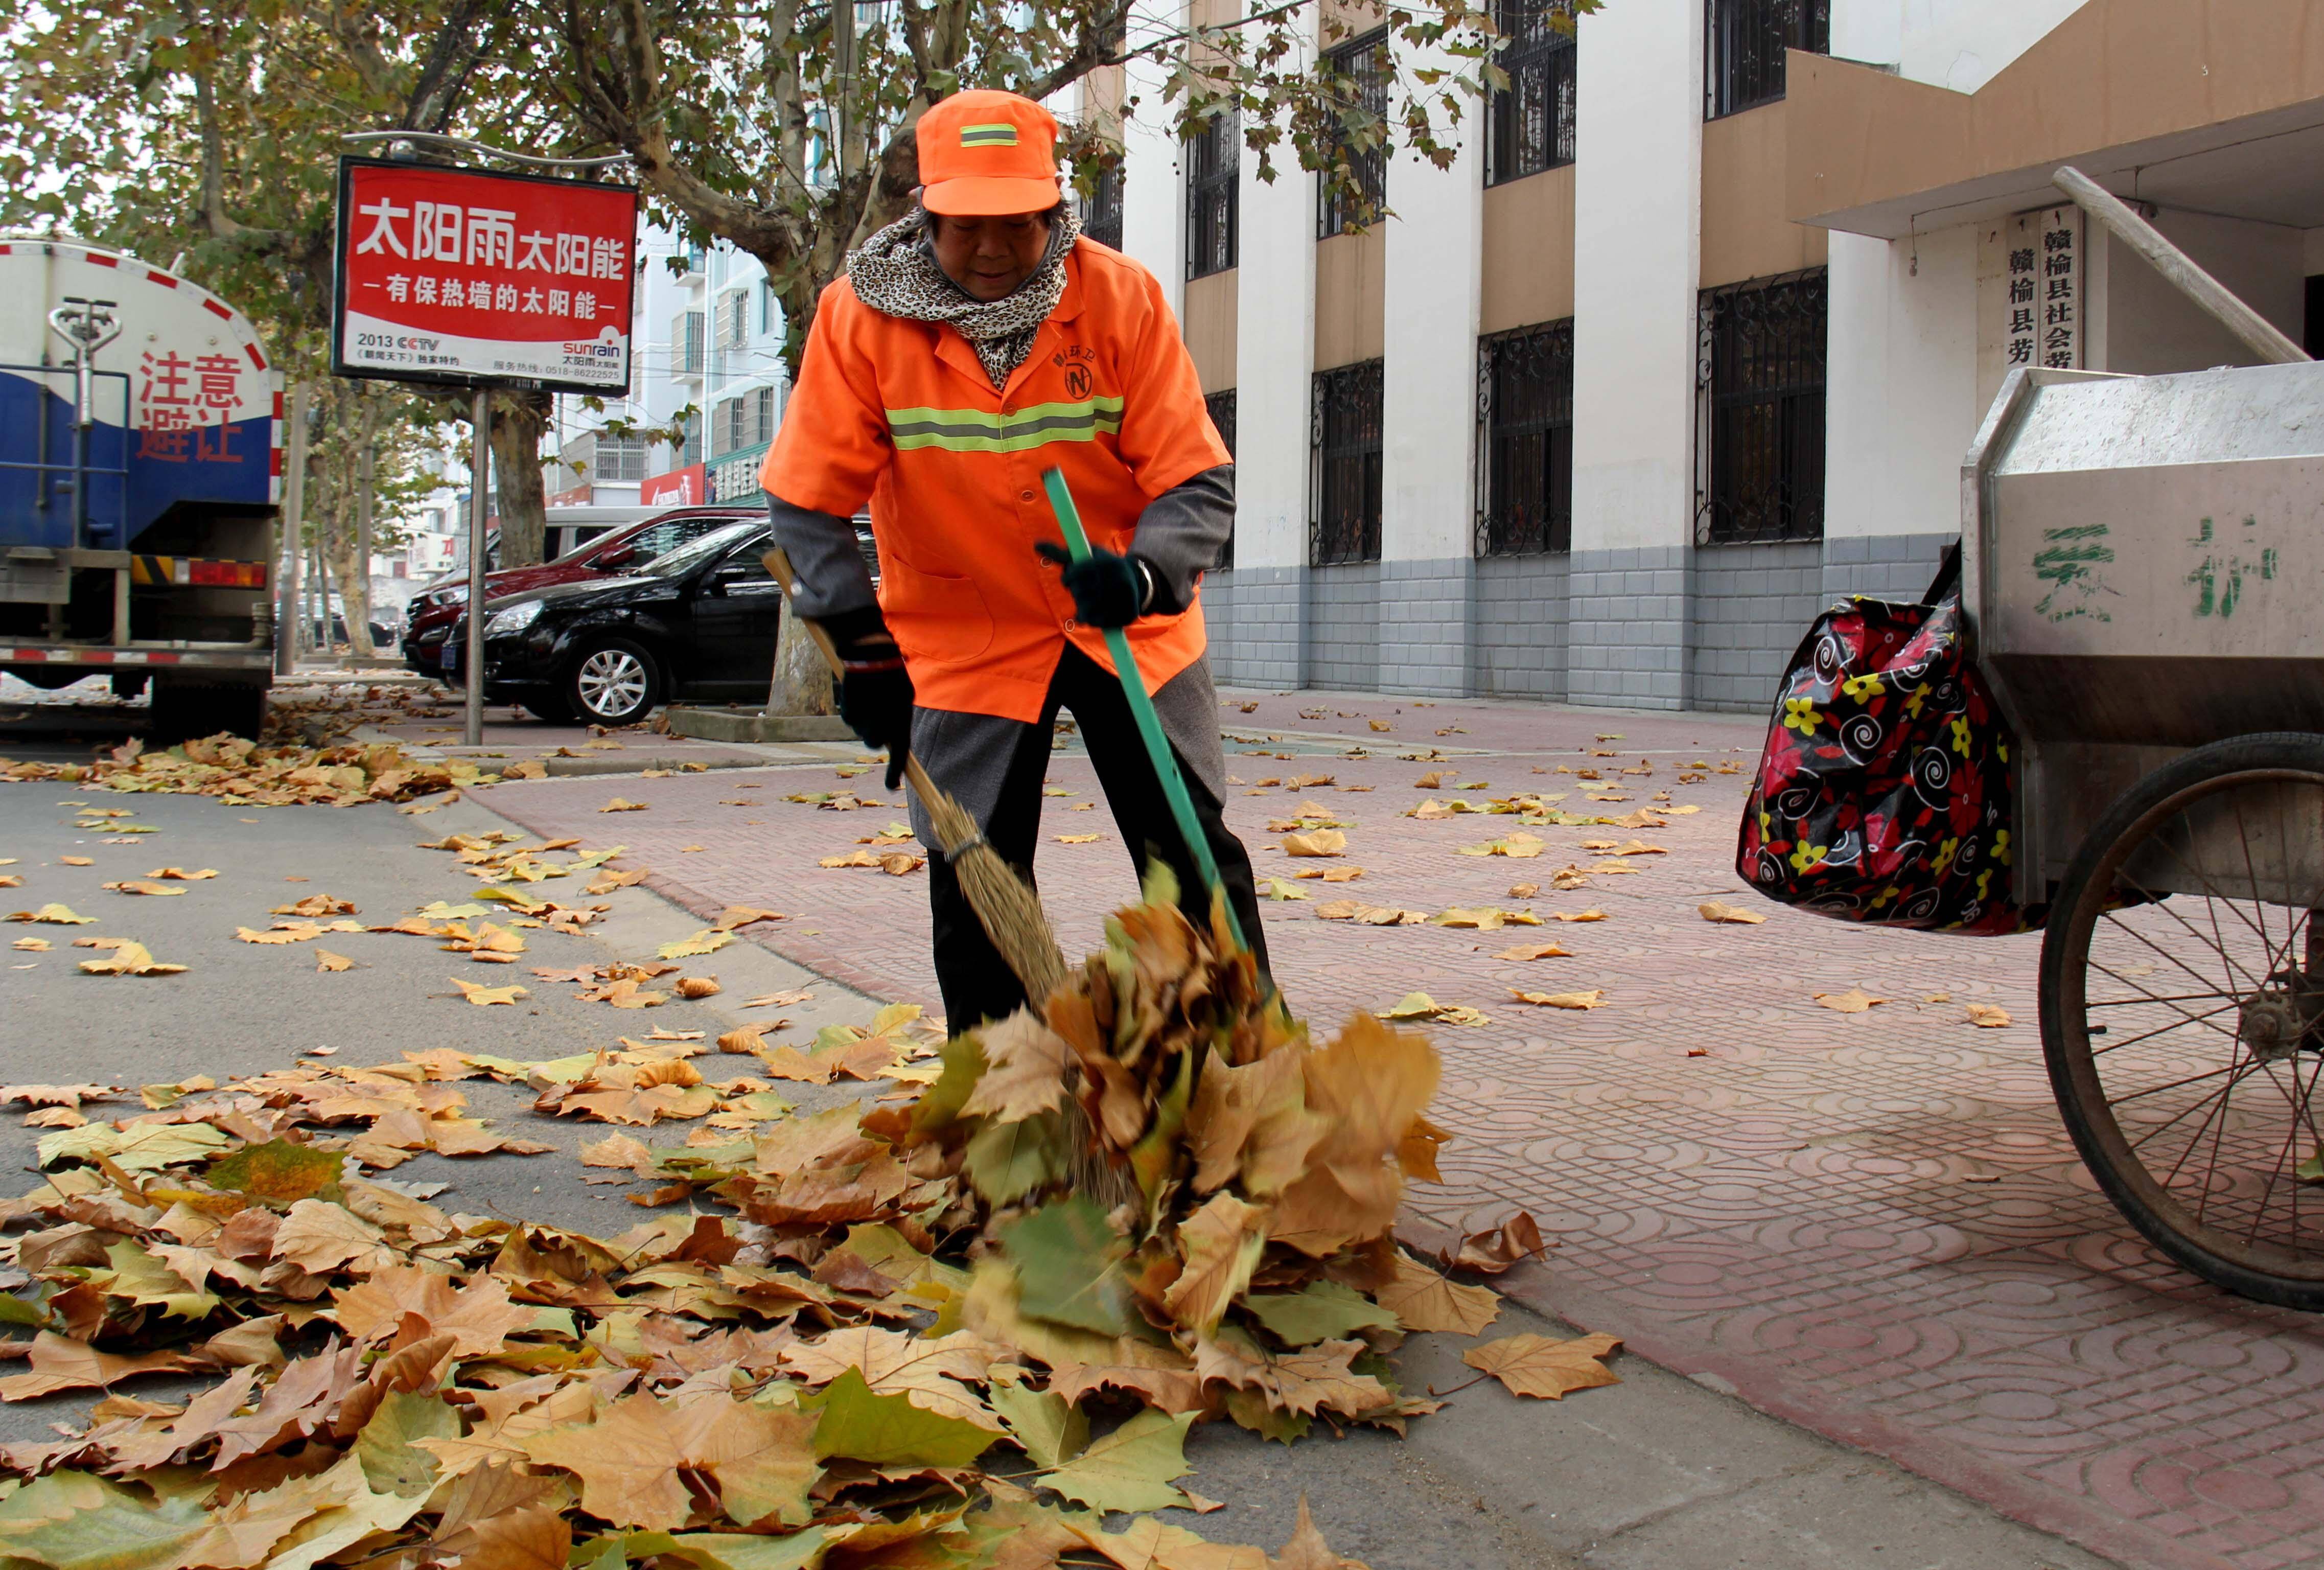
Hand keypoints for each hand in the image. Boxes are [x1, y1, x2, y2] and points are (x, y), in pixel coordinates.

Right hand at [820, 609, 914, 789]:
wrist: (870, 653)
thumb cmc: (892, 673)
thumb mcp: (904, 695)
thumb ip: (899, 719)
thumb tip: (892, 738)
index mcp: (900, 720)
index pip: (899, 753)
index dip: (895, 772)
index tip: (892, 786)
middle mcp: (881, 724)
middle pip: (874, 744)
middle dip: (875, 735)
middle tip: (876, 716)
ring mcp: (863, 720)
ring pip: (861, 731)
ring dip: (864, 721)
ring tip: (869, 698)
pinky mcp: (847, 712)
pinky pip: (850, 720)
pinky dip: (854, 712)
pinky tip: (859, 695)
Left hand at [1035, 540, 1152, 628]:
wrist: (1135, 580)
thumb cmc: (1102, 565)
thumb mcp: (1085, 554)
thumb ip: (1060, 553)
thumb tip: (1036, 545)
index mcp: (1106, 563)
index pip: (1075, 574)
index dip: (1067, 580)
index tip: (1068, 581)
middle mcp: (1117, 579)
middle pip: (1080, 594)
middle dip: (1076, 594)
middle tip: (1082, 592)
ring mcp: (1125, 598)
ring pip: (1087, 611)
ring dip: (1082, 610)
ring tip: (1086, 603)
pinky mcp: (1128, 614)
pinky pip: (1099, 623)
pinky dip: (1092, 620)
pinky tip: (1094, 613)